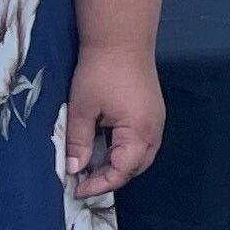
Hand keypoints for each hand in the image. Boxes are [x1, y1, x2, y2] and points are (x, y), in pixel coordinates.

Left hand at [60, 45, 164, 199]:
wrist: (121, 39)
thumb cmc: (101, 71)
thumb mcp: (83, 108)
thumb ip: (78, 141)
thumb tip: (73, 169)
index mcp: (139, 131)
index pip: (122, 170)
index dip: (100, 184)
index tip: (77, 189)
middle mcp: (154, 130)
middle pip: (136, 167)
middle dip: (112, 177)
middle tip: (85, 181)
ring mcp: (156, 120)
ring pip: (141, 156)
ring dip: (119, 165)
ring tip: (94, 166)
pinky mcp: (152, 112)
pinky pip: (142, 142)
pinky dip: (125, 151)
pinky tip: (106, 147)